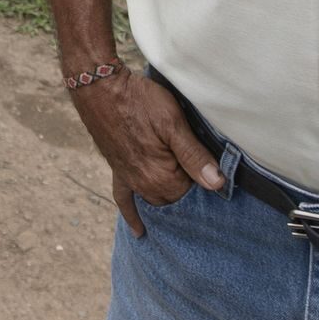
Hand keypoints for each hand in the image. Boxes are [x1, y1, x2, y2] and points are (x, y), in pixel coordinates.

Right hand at [66, 71, 225, 236]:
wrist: (99, 88)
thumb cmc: (139, 101)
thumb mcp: (173, 123)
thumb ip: (194, 155)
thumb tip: (216, 184)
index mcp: (162, 177)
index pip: (195, 193)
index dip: (208, 183)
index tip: (219, 175)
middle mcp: (145, 185)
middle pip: (177, 200)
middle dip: (191, 195)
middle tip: (206, 182)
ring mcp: (130, 179)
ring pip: (156, 201)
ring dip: (170, 204)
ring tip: (188, 209)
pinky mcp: (118, 170)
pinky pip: (124, 200)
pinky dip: (133, 215)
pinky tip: (139, 231)